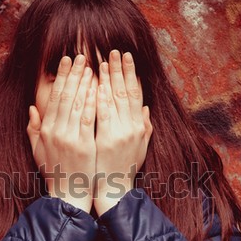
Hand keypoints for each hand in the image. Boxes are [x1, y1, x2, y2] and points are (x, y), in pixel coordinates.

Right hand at [27, 55, 97, 212]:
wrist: (68, 194)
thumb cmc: (55, 172)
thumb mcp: (38, 151)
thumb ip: (33, 129)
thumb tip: (32, 108)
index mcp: (46, 130)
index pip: (54, 98)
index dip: (61, 77)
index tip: (67, 61)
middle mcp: (56, 131)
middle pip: (65, 97)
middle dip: (73, 74)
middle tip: (81, 56)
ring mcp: (70, 138)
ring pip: (76, 104)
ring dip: (84, 84)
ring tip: (91, 66)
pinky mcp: (84, 145)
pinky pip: (88, 119)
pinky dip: (91, 102)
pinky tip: (97, 88)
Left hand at [94, 50, 152, 215]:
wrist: (114, 190)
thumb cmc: (124, 169)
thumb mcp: (140, 149)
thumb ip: (144, 128)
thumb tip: (145, 109)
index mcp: (139, 127)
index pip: (135, 95)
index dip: (131, 75)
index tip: (127, 58)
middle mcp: (132, 128)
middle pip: (126, 92)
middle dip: (121, 70)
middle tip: (116, 51)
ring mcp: (119, 133)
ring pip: (114, 99)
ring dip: (109, 78)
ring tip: (104, 60)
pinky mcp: (106, 140)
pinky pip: (102, 114)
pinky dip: (99, 97)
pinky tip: (95, 83)